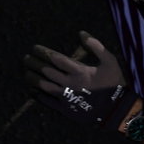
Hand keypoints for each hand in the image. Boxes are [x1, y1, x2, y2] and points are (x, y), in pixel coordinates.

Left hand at [23, 31, 137, 131]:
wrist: (117, 110)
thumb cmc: (115, 83)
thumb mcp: (110, 61)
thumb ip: (96, 46)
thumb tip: (81, 33)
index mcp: (80, 71)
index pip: (55, 58)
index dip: (43, 52)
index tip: (34, 48)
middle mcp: (70, 84)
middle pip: (46, 71)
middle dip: (34, 63)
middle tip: (26, 58)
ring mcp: (67, 98)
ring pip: (44, 86)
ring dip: (33, 79)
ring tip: (26, 73)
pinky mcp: (66, 109)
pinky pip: (48, 102)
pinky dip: (38, 96)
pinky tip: (32, 90)